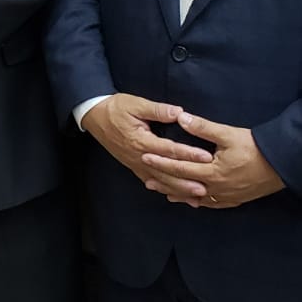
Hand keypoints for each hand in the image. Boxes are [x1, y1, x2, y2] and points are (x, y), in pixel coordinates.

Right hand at [81, 94, 212, 194]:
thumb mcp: (135, 104)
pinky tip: (176, 196)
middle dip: (186, 181)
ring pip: (159, 181)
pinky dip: (165, 190)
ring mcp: (136, 164)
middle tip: (206, 188)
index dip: (189, 154)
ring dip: (178, 190)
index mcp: (141, 140)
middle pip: (166, 172)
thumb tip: (179, 112)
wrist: (94, 116)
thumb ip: (157, 110)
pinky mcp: (134, 166)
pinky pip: (151, 181)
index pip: (170, 149)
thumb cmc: (115, 108)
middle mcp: (139, 156)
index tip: (207, 157)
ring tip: (195, 198)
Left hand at [140, 112, 285, 208]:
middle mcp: (216, 188)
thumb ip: (203, 128)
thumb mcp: (228, 134)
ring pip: (197, 198)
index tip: (144, 158)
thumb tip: (181, 117)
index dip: (160, 163)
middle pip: (184, 187)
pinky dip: (199, 201)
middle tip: (147, 181)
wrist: (284, 164)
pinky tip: (194, 201)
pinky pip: (213, 203)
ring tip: (165, 193)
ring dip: (180, 194)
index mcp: (211, 172)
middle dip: (165, 183)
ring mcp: (227, 196)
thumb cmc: (256, 147)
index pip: (179, 167)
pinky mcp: (236, 199)